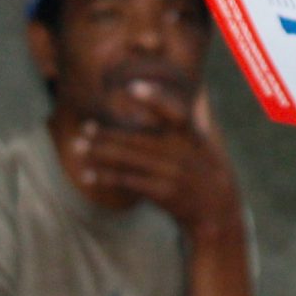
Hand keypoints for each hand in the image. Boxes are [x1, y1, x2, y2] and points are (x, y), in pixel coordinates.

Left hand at [72, 87, 244, 249]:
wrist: (217, 209)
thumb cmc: (205, 170)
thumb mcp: (203, 142)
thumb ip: (185, 120)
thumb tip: (173, 92)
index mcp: (191, 136)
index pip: (174, 112)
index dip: (155, 98)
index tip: (132, 86)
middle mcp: (180, 153)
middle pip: (137, 139)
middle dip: (108, 133)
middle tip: (85, 126)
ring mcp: (170, 173)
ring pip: (128, 160)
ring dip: (99, 153)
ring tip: (78, 146)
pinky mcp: (161, 192)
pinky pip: (128, 182)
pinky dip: (106, 177)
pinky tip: (88, 174)